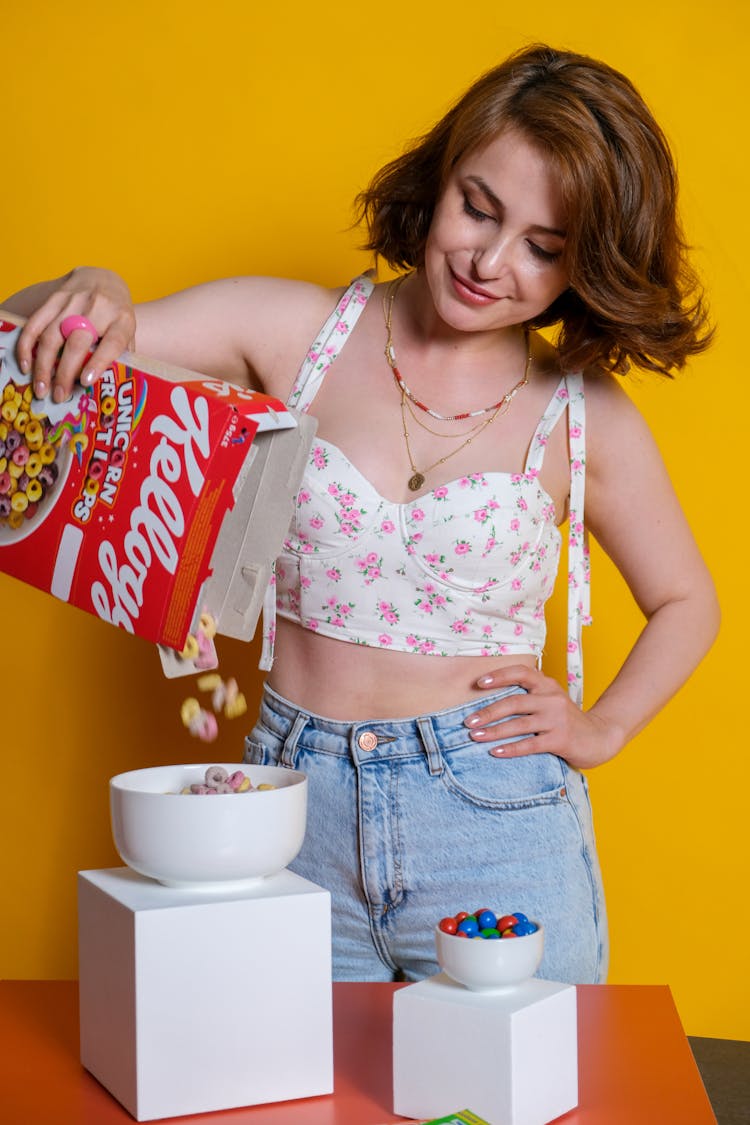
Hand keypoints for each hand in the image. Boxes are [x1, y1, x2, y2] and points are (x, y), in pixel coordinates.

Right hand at [15, 267, 135, 401]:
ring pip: (52, 335)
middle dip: (65, 372)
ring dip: (44, 365)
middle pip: (77, 341)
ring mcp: (74, 301)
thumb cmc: (116, 315)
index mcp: (122, 319)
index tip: (86, 382)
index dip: (98, 362)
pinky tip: (25, 365)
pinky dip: (27, 345)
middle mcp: (98, 308)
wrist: (103, 279)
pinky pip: (36, 323)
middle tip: (59, 396)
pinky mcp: (54, 298)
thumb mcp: (127, 333)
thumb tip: (107, 389)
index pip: (112, 342)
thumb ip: (120, 357)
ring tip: (41, 388)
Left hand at [464, 664, 623, 768]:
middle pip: (514, 702)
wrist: (600, 737)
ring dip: (494, 731)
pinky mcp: (560, 739)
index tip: (479, 683)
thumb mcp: (550, 700)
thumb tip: (489, 701)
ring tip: (475, 736)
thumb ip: (529, 695)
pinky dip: (511, 749)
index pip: (521, 673)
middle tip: (468, 721)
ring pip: (519, 724)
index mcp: (547, 685)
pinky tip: (495, 752)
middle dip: (488, 712)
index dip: (499, 676)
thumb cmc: (566, 719)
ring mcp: (557, 719)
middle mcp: (551, 698)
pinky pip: (530, 744)